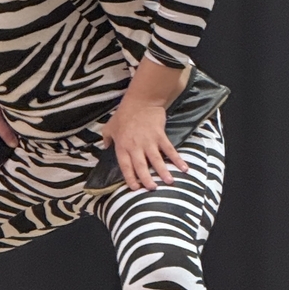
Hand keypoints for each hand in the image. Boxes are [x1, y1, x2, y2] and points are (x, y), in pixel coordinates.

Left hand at [100, 58, 190, 191]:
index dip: (129, 178)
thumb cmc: (124, 114)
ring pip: (156, 160)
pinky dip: (177, 159)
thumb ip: (106, 138)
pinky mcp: (160, 135)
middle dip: (146, 179)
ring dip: (163, 171)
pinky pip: (169, 149)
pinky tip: (184, 168)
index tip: (135, 188)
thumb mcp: (110, 126)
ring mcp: (149, 141)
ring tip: (169, 182)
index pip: (125, 166)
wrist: (141, 100)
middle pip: (141, 166)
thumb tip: (104, 148)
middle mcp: (135, 146)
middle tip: (152, 189)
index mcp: (122, 146)